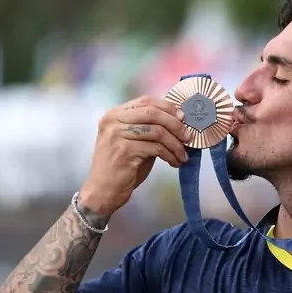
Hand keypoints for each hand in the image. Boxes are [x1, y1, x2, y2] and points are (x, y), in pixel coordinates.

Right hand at [79, 95, 190, 214]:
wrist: (103, 191)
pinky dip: (170, 155)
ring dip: (175, 144)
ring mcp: (117, 135)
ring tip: (182, 155)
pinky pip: (156, 148)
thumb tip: (179, 121)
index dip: (168, 107)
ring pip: (157, 131)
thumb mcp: (134, 142)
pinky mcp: (124, 151)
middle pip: (153, 113)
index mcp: (115, 115)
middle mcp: (113, 121)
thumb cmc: (121, 168)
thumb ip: (149, 129)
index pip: (146, 101)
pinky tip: (174, 162)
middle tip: (188, 137)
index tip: (183, 118)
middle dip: (175, 125)